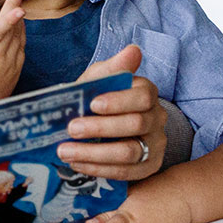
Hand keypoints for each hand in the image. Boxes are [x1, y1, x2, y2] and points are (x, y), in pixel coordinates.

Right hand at [0, 0, 24, 111]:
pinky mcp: (15, 73)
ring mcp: (8, 67)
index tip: (19, 7)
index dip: (8, 19)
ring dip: (18, 20)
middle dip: (14, 6)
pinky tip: (16, 24)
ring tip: (14, 1)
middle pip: (10, 29)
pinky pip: (21, 49)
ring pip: (19, 38)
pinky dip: (20, 34)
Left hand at [57, 45, 166, 180]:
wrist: (100, 128)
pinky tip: (76, 164)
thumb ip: (111, 69)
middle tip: (71, 129)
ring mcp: (155, 144)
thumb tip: (133, 50)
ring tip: (65, 151)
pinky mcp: (148, 167)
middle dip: (100, 128)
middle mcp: (157, 118)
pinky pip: (126, 172)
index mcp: (147, 93)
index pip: (142, 96)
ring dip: (94, 153)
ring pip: (129, 152)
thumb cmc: (97, 100)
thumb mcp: (99, 81)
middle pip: (136, 124)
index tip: (92, 104)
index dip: (118, 101)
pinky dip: (98, 169)